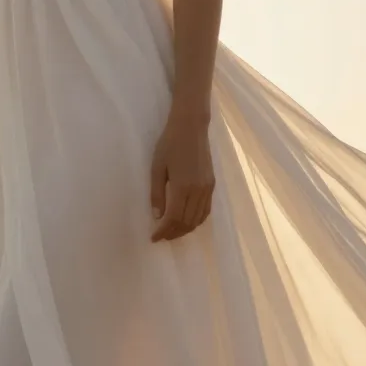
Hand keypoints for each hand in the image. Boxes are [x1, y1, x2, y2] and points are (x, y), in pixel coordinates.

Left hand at [150, 114, 213, 241]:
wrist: (191, 127)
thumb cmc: (169, 144)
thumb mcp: (157, 168)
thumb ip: (157, 193)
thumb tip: (157, 216)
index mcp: (183, 187)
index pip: (173, 218)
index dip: (163, 231)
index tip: (153, 238)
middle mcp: (198, 191)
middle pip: (187, 222)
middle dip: (173, 233)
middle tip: (161, 236)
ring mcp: (208, 188)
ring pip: (198, 219)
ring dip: (185, 229)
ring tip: (172, 232)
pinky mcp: (212, 185)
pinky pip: (206, 210)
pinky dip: (197, 221)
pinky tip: (187, 222)